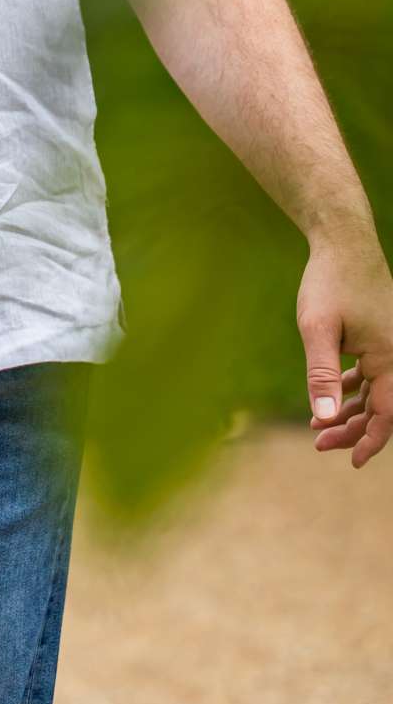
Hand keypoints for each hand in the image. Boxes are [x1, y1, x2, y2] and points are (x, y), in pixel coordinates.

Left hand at [298, 236, 392, 466]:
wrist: (342, 241)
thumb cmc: (330, 282)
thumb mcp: (318, 329)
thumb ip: (322, 374)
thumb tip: (324, 418)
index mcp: (390, 357)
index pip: (388, 414)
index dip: (371, 441)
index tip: (352, 461)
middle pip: (381, 407)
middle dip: (352, 430)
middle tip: (319, 443)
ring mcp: (388, 345)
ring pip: (374, 392)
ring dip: (349, 411)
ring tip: (317, 426)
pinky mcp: (377, 337)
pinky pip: (370, 374)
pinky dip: (351, 389)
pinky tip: (329, 398)